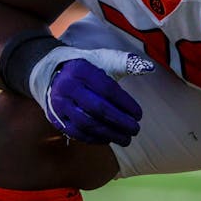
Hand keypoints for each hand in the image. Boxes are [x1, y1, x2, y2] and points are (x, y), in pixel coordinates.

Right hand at [27, 47, 154, 145]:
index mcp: (81, 69)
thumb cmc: (86, 69)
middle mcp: (67, 86)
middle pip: (97, 109)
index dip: (125, 104)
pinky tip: (109, 140)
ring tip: (126, 139)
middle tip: (136, 130)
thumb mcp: (103, 60)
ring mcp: (59, 104)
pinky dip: (95, 139)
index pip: (106, 89)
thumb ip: (126, 63)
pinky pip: (76, 133)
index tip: (139, 114)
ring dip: (109, 134)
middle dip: (120, 122)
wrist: (52, 74)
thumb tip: (149, 68)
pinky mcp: (55, 118)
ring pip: (86, 124)